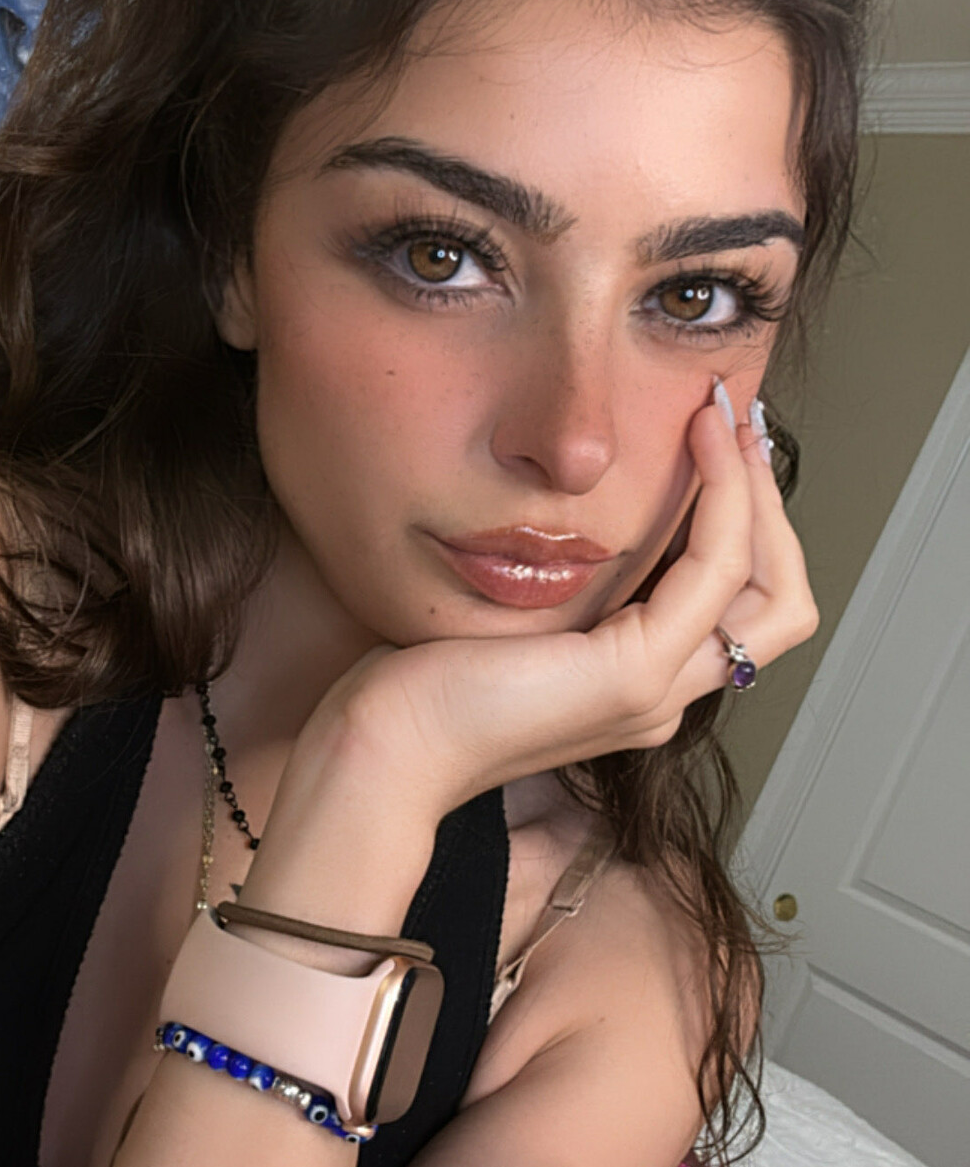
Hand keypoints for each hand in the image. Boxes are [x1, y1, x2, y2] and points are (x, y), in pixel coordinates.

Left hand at [292, 393, 817, 824]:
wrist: (387, 747)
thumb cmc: (420, 688)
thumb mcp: (511, 615)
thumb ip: (560, 581)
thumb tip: (577, 509)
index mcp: (635, 685)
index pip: (738, 609)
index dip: (745, 524)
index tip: (715, 444)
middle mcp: (662, 696)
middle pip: (779, 606)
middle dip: (769, 506)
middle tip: (737, 423)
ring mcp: (657, 692)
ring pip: (773, 593)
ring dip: (758, 492)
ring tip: (726, 419)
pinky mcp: (633, 674)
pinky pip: (715, 571)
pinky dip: (724, 497)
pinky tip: (697, 442)